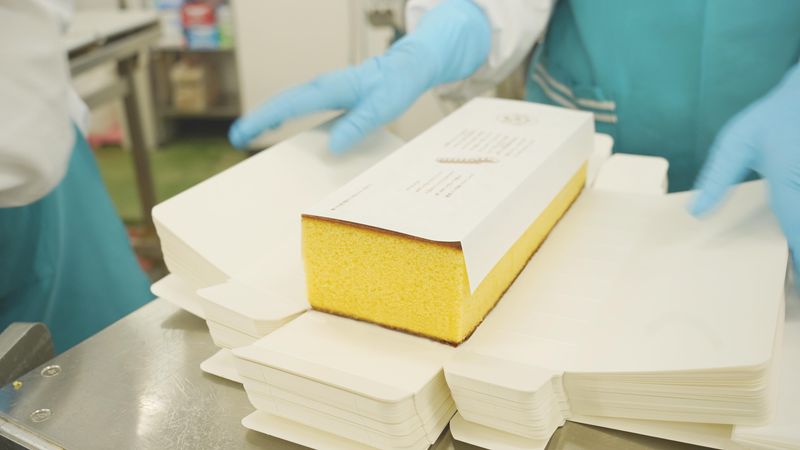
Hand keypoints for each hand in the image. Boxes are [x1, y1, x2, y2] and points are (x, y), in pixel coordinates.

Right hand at [228, 0, 490, 152]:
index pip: (288, 105)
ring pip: (287, 101)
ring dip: (267, 116)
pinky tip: (279, 123)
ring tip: (248, 133)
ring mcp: (324, 88)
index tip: (243, 133)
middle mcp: (322, 86)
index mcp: (329, 89)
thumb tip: (332, 148)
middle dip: (257, 119)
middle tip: (236, 138)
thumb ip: (357, 127)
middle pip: (280, 102)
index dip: (263, 120)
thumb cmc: (396, 85)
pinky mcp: (330, 92)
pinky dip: (283, 113)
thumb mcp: (381, 109)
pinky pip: (299, 103)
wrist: (408, 66)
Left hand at [691, 64, 799, 276]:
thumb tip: (697, 212)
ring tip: (791, 267)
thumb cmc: (773, 117)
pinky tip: (792, 237)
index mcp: (788, 180)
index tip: (794, 288)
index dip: (799, 263)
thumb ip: (718, 178)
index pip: (798, 232)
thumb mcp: (737, 143)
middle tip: (791, 287)